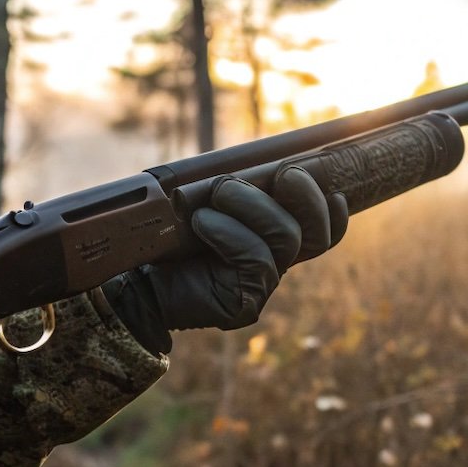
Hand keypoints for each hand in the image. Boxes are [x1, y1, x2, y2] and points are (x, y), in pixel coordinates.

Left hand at [102, 167, 347, 352]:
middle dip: (305, 196)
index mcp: (272, 243)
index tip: (329, 184)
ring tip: (219, 192)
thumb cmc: (170, 236)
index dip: (332, 211)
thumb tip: (265, 162)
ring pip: (286, 238)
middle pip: (316, 235)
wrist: (135, 279)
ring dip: (254, 204)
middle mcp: (274, 266)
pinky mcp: (244, 304)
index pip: (323, 234)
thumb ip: (240, 187)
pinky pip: (255, 257)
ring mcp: (261, 287)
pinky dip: (227, 230)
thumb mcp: (209, 202)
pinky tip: (201, 222)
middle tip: (283, 173)